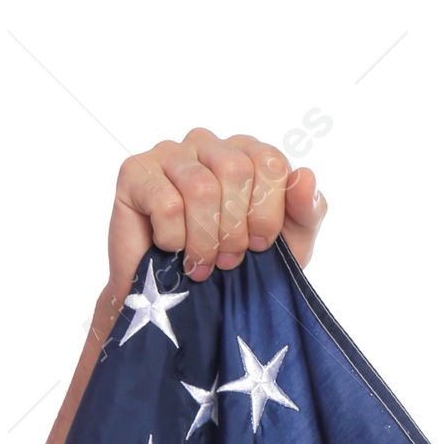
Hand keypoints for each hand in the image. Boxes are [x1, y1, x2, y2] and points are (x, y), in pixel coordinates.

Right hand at [105, 128, 327, 304]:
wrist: (182, 300)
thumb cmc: (239, 267)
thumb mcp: (289, 246)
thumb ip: (307, 211)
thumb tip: (306, 175)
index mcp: (247, 153)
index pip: (271, 162)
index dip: (268, 212)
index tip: (261, 244)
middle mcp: (208, 144)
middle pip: (236, 170)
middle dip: (236, 228)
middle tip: (230, 259)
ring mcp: (170, 153)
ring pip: (200, 187)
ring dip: (206, 239)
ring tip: (203, 262)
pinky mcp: (135, 172)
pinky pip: (165, 202)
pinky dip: (175, 239)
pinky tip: (172, 249)